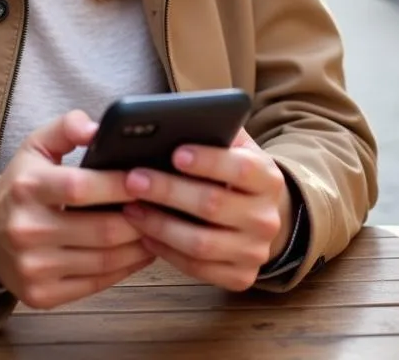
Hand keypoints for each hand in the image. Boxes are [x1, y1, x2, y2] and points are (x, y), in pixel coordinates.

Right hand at [0, 111, 153, 308]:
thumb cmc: (23, 185)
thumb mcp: (37, 146)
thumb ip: (67, 127)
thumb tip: (97, 128)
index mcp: (27, 188)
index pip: (81, 187)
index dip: (119, 185)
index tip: (146, 178)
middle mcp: (26, 230)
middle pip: (102, 230)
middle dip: (140, 218)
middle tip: (162, 207)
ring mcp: (34, 267)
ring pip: (105, 260)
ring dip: (139, 245)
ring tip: (157, 228)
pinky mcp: (42, 295)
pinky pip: (96, 284)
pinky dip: (125, 269)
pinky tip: (138, 252)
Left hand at [121, 128, 292, 291]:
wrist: (257, 213)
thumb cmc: (231, 170)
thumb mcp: (232, 146)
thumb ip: (211, 130)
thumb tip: (170, 122)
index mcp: (268, 178)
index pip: (240, 168)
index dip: (208, 161)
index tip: (176, 153)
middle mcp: (266, 218)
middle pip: (212, 205)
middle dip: (168, 191)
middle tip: (133, 179)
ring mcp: (255, 252)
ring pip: (201, 243)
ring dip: (160, 225)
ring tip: (130, 208)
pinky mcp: (241, 278)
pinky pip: (197, 269)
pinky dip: (166, 252)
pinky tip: (144, 234)